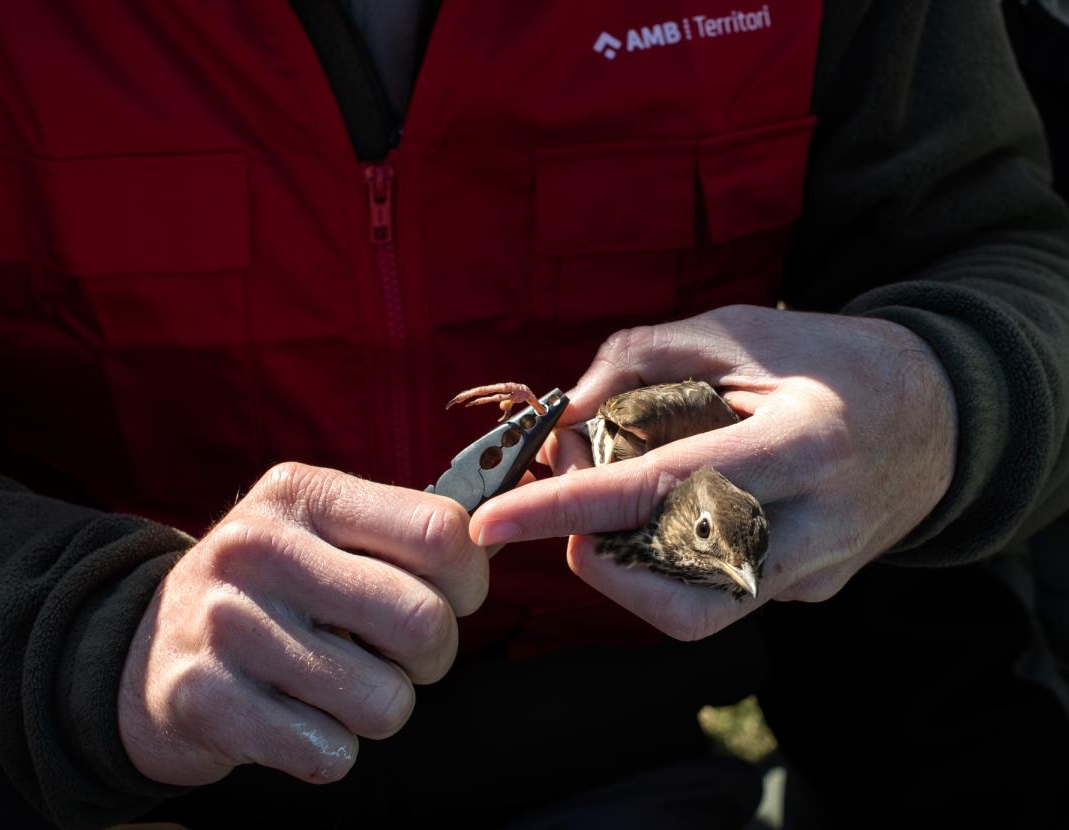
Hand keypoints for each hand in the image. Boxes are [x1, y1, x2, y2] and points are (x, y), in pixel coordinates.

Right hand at [118, 463, 487, 785]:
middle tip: (401, 655)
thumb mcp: (320, 529)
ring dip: (381, 706)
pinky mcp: (206, 701)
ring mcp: (228, 625)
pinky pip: (331, 752)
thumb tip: (497, 540)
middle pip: (425, 622)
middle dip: (433, 656)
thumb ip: (402, 533)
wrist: (144, 650)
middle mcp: (260, 548)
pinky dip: (332, 747)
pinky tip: (296, 716)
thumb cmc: (271, 588)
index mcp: (304, 493)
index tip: (451, 594)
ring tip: (341, 682)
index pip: (441, 533)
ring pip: (387, 701)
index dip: (469, 578)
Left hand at [470, 305, 957, 640]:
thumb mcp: (738, 330)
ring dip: (626, 563)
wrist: (940, 413)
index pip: (662, 491)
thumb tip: (564, 414)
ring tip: (621, 497)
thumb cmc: (830, 359)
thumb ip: (641, 358)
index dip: (565, 508)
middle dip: (594, 550)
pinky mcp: (814, 592)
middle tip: (574, 489)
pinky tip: (676, 508)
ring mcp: (819, 572)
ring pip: (691, 611)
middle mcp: (816, 527)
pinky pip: (720, 596)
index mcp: (802, 445)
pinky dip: (669, 560)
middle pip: (672, 587)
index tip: (493, 521)